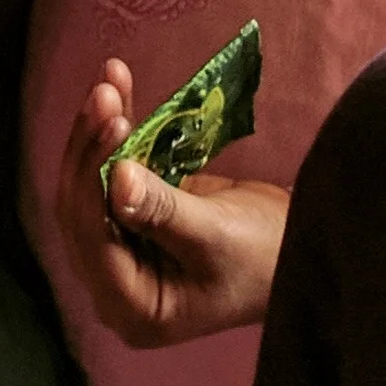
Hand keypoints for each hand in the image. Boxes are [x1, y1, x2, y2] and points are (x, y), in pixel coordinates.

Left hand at [57, 57, 288, 349]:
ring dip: (99, 133)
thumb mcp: (217, 237)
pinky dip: (119, 134)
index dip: (94, 179)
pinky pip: (117, 171)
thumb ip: (162, 210)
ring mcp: (125, 245)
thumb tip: (116, 175)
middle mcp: (116, 279)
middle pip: (82, 207)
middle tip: (106, 94)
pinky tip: (121, 91)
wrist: (303, 249)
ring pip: (92, 184)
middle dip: (91, 147)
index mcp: (129, 305)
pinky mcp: (140, 213)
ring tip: (109, 80)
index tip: (114, 125)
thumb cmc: (266, 258)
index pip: (93, 237)